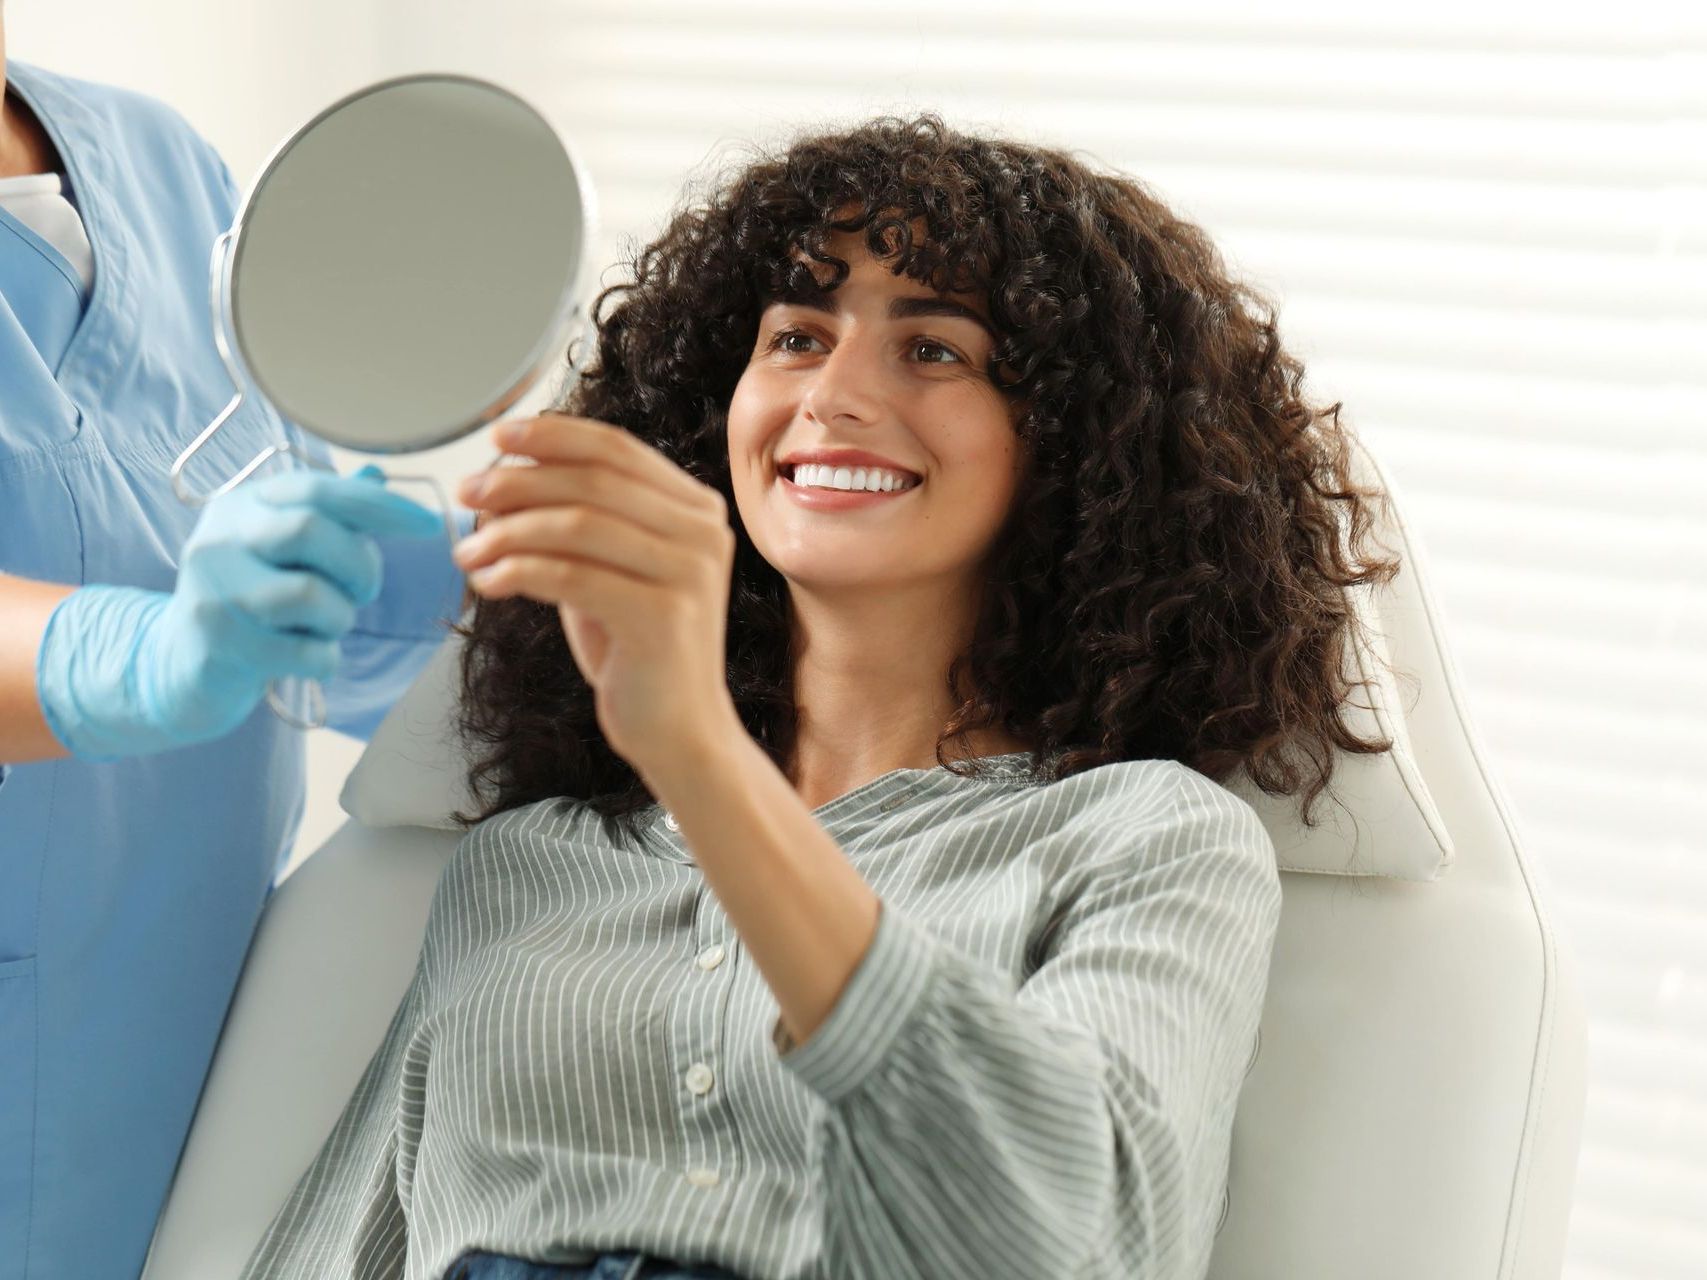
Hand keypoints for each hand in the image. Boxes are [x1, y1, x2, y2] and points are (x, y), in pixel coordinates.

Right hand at [35, 466, 441, 758]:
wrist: (179, 662)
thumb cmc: (250, 597)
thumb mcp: (281, 548)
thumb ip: (330, 516)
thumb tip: (378, 475)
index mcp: (243, 504)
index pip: (319, 489)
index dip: (381, 505)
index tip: (428, 524)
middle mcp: (221, 538)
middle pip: (312, 531)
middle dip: (360, 565)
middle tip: (363, 590)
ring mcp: (214, 590)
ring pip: (312, 596)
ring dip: (341, 617)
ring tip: (323, 624)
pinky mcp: (218, 644)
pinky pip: (307, 652)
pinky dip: (325, 658)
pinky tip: (307, 656)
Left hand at [454, 413, 737, 771]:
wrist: (678, 729)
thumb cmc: (637, 649)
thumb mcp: (608, 569)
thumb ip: (573, 523)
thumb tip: (497, 481)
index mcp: (696, 510)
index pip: (617, 450)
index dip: (553, 436)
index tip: (498, 438)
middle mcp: (703, 533)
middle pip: (593, 481)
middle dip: (520, 481)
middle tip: (468, 492)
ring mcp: (689, 574)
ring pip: (577, 525)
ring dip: (508, 531)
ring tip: (467, 551)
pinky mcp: (663, 617)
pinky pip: (572, 577)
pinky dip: (518, 572)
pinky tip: (487, 582)